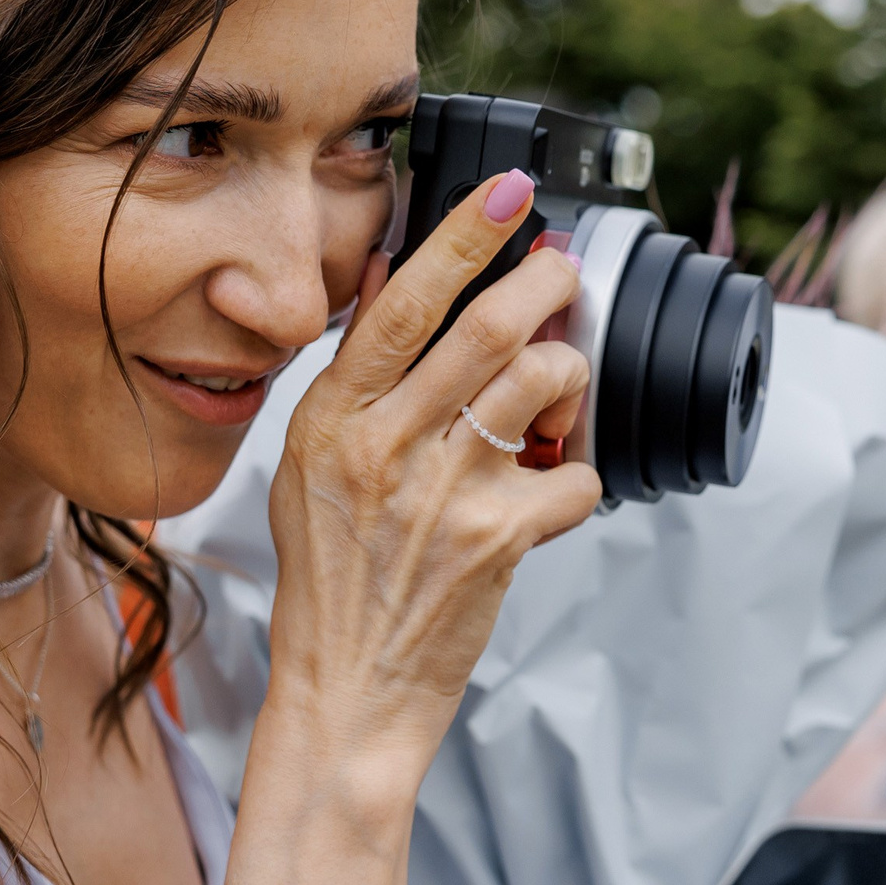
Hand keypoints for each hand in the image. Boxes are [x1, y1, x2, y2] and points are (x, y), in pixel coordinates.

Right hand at [263, 170, 604, 796]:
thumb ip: (353, 375)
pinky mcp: (497, 542)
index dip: (460, 238)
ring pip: (542, 385)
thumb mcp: (307, 467)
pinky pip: (575, 477)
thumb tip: (394, 274)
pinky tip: (551, 492)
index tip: (506, 194)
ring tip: (556, 402)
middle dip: (545, 283)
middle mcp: (385, 449)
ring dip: (569, 377)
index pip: (398, 304)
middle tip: (565, 270)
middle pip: (486, 330)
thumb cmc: (333, 580)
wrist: (347, 690)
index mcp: (332, 421)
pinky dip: (578, 479)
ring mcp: (444, 495)